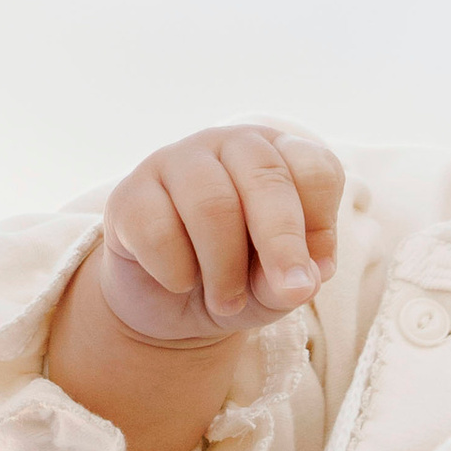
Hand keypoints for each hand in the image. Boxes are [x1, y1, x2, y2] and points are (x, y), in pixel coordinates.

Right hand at [85, 124, 344, 351]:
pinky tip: (179, 282)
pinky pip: (159, 231)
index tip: (309, 271)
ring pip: (212, 205)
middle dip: (281, 244)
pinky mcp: (129, 194)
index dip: (321, 224)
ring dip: (226, 269)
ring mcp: (175, 161)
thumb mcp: (276, 289)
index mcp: (277, 155)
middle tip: (288, 292)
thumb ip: (294, 282)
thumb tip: (302, 281)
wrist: (169, 305)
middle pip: (266, 177)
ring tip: (226, 301)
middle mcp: (227, 144)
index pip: (315, 168)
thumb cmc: (239, 280)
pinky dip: (177, 272)